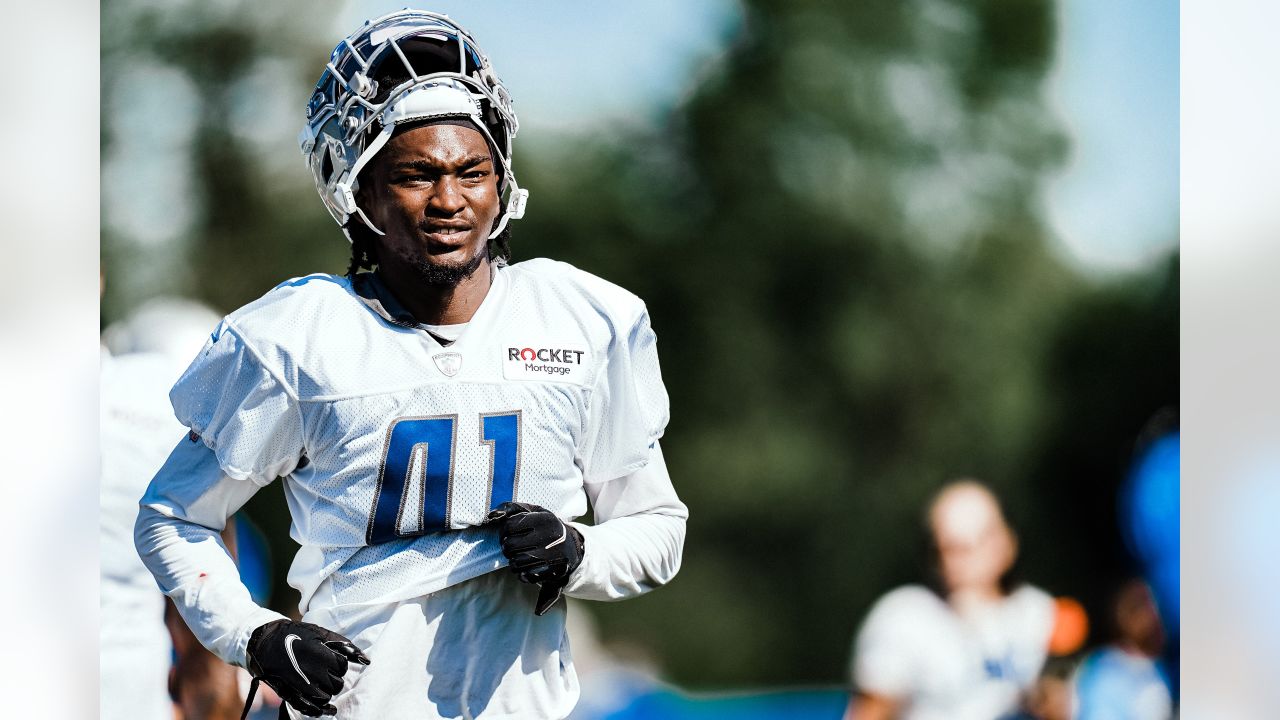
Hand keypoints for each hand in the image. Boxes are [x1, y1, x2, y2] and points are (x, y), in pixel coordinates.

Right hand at [245, 619, 369, 716]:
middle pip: (336, 684)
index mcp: (320, 655)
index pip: (342, 667)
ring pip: (324, 697)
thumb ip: (344, 645)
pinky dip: (318, 710)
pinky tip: (324, 709)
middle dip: (335, 679)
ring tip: (322, 683)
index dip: (340, 665)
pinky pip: (307, 708)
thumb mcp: (319, 633)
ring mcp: (299, 684)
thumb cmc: (295, 634)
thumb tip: (366, 659)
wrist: (264, 641)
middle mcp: (311, 671)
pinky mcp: (289, 693)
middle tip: (328, 672)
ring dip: (327, 692)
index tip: (333, 661)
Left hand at [486, 502, 584, 614]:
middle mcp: (550, 536)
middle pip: (510, 545)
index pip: (509, 525)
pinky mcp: (554, 571)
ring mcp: (553, 555)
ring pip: (516, 562)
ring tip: (518, 557)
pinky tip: (525, 568)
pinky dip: (522, 574)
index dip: (503, 530)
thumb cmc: (546, 526)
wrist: (572, 546)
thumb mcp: (533, 512)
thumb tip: (492, 515)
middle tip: (511, 546)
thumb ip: (511, 508)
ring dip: (513, 561)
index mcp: (545, 519)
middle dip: (506, 547)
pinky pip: (527, 576)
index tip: (507, 532)